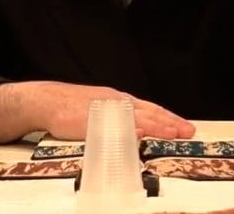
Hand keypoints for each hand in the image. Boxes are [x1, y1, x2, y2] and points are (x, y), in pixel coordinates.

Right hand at [32, 82, 195, 140]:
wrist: (46, 101)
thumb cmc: (70, 108)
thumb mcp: (100, 110)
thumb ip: (118, 119)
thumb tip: (137, 132)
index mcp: (119, 101)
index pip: (150, 109)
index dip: (169, 118)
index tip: (184, 126)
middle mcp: (116, 103)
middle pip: (149, 112)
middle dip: (170, 122)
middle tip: (188, 131)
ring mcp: (105, 110)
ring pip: (136, 117)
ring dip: (156, 125)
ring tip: (173, 132)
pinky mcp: (92, 120)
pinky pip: (114, 125)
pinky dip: (128, 128)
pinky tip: (140, 133)